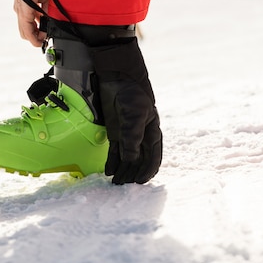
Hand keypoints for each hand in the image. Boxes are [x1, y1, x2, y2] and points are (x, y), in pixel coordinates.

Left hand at [13, 0, 51, 46]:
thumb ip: (45, 10)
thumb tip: (49, 19)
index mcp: (24, 6)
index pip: (28, 24)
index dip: (37, 32)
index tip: (46, 33)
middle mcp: (20, 10)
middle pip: (25, 31)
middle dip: (36, 36)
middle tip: (45, 37)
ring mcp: (21, 12)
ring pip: (25, 33)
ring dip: (36, 38)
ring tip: (44, 38)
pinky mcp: (24, 13)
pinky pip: (27, 31)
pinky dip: (35, 37)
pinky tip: (41, 38)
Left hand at [90, 38, 162, 184]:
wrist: (116, 76)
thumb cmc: (131, 93)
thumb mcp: (134, 115)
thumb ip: (132, 138)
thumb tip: (131, 160)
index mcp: (152, 131)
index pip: (153, 156)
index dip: (148, 170)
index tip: (140, 182)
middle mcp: (141, 135)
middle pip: (140, 160)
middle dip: (133, 173)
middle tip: (125, 185)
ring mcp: (127, 134)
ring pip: (127, 158)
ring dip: (123, 170)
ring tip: (116, 182)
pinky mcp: (115, 131)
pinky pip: (115, 151)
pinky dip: (112, 162)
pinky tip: (109, 171)